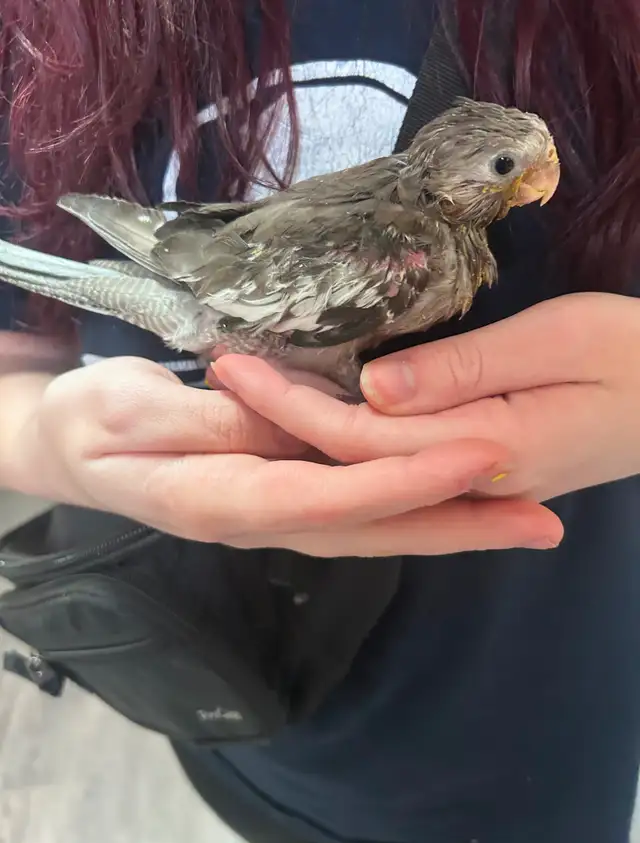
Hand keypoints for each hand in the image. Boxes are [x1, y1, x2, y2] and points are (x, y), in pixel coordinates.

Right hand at [8, 356, 557, 554]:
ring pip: (375, 527)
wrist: (71, 450)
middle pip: (373, 529)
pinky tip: (457, 500)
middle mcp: (263, 519)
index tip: (480, 454)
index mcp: (226, 499)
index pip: (333, 496)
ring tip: (526, 518)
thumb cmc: (93, 425)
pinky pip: (359, 510)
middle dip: (459, 524)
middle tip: (544, 521)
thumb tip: (288, 422)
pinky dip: (414, 508)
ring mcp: (276, 514)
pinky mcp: (283, 498)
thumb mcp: (135, 410)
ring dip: (450, 523)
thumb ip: (213, 420)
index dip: (407, 479)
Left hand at [216, 293, 639, 503]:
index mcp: (483, 450)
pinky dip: (350, 444)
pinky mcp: (481, 468)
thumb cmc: (637, 356)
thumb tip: (371, 390)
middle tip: (221, 380)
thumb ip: (462, 371)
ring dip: (307, 436)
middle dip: (282, 423)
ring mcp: (473, 482)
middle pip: (352, 461)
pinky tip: (319, 421)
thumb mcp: (559, 342)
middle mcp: (467, 480)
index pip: (359, 437)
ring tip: (249, 399)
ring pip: (369, 468)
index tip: (233, 364)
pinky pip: (397, 464)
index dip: (290, 404)